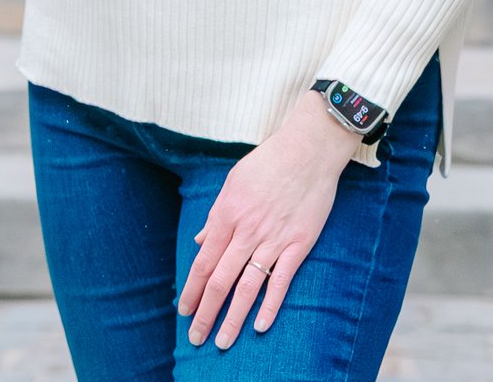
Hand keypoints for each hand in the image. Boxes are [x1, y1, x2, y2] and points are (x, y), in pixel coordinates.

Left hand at [178, 91, 360, 349]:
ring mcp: (273, 240)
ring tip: (222, 342)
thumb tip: (200, 239)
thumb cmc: (269, 162)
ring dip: (233, 318)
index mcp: (228, 214)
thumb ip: (216, 215)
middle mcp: (247, 231)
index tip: (183, 311)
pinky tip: (259, 326)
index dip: (192, 290)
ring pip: (247, 287)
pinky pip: (281, 281)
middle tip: (195, 338)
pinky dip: (269, 306)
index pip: (204, 262)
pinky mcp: (298, 244)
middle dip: (205, 312)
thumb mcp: (233, 181)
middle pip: (221, 280)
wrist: (308, 149)